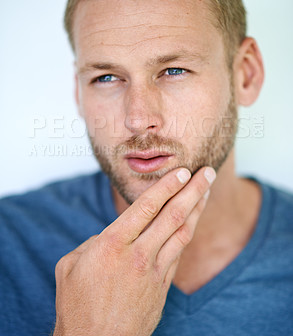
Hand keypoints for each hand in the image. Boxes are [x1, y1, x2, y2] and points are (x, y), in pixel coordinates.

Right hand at [53, 166, 215, 335]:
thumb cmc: (77, 306)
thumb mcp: (71, 265)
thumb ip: (93, 242)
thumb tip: (110, 235)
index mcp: (112, 244)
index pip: (147, 206)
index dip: (167, 185)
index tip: (182, 171)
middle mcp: (138, 254)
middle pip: (173, 214)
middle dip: (193, 190)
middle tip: (206, 172)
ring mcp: (154, 272)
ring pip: (182, 233)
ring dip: (197, 209)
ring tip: (206, 191)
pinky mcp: (162, 287)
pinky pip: (178, 253)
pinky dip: (187, 233)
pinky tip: (192, 221)